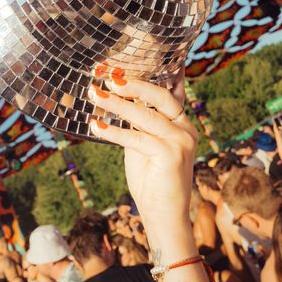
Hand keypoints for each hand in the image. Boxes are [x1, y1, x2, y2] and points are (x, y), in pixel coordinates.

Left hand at [88, 71, 196, 239]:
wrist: (164, 216)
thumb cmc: (151, 180)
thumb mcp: (142, 145)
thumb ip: (137, 124)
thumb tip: (114, 99)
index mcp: (180, 123)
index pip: (166, 91)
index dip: (145, 77)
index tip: (121, 66)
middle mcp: (186, 129)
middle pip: (160, 96)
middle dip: (133, 85)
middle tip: (107, 77)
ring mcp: (182, 141)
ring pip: (146, 116)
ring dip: (117, 105)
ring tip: (95, 96)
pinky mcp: (172, 156)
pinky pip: (139, 138)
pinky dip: (115, 131)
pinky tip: (97, 127)